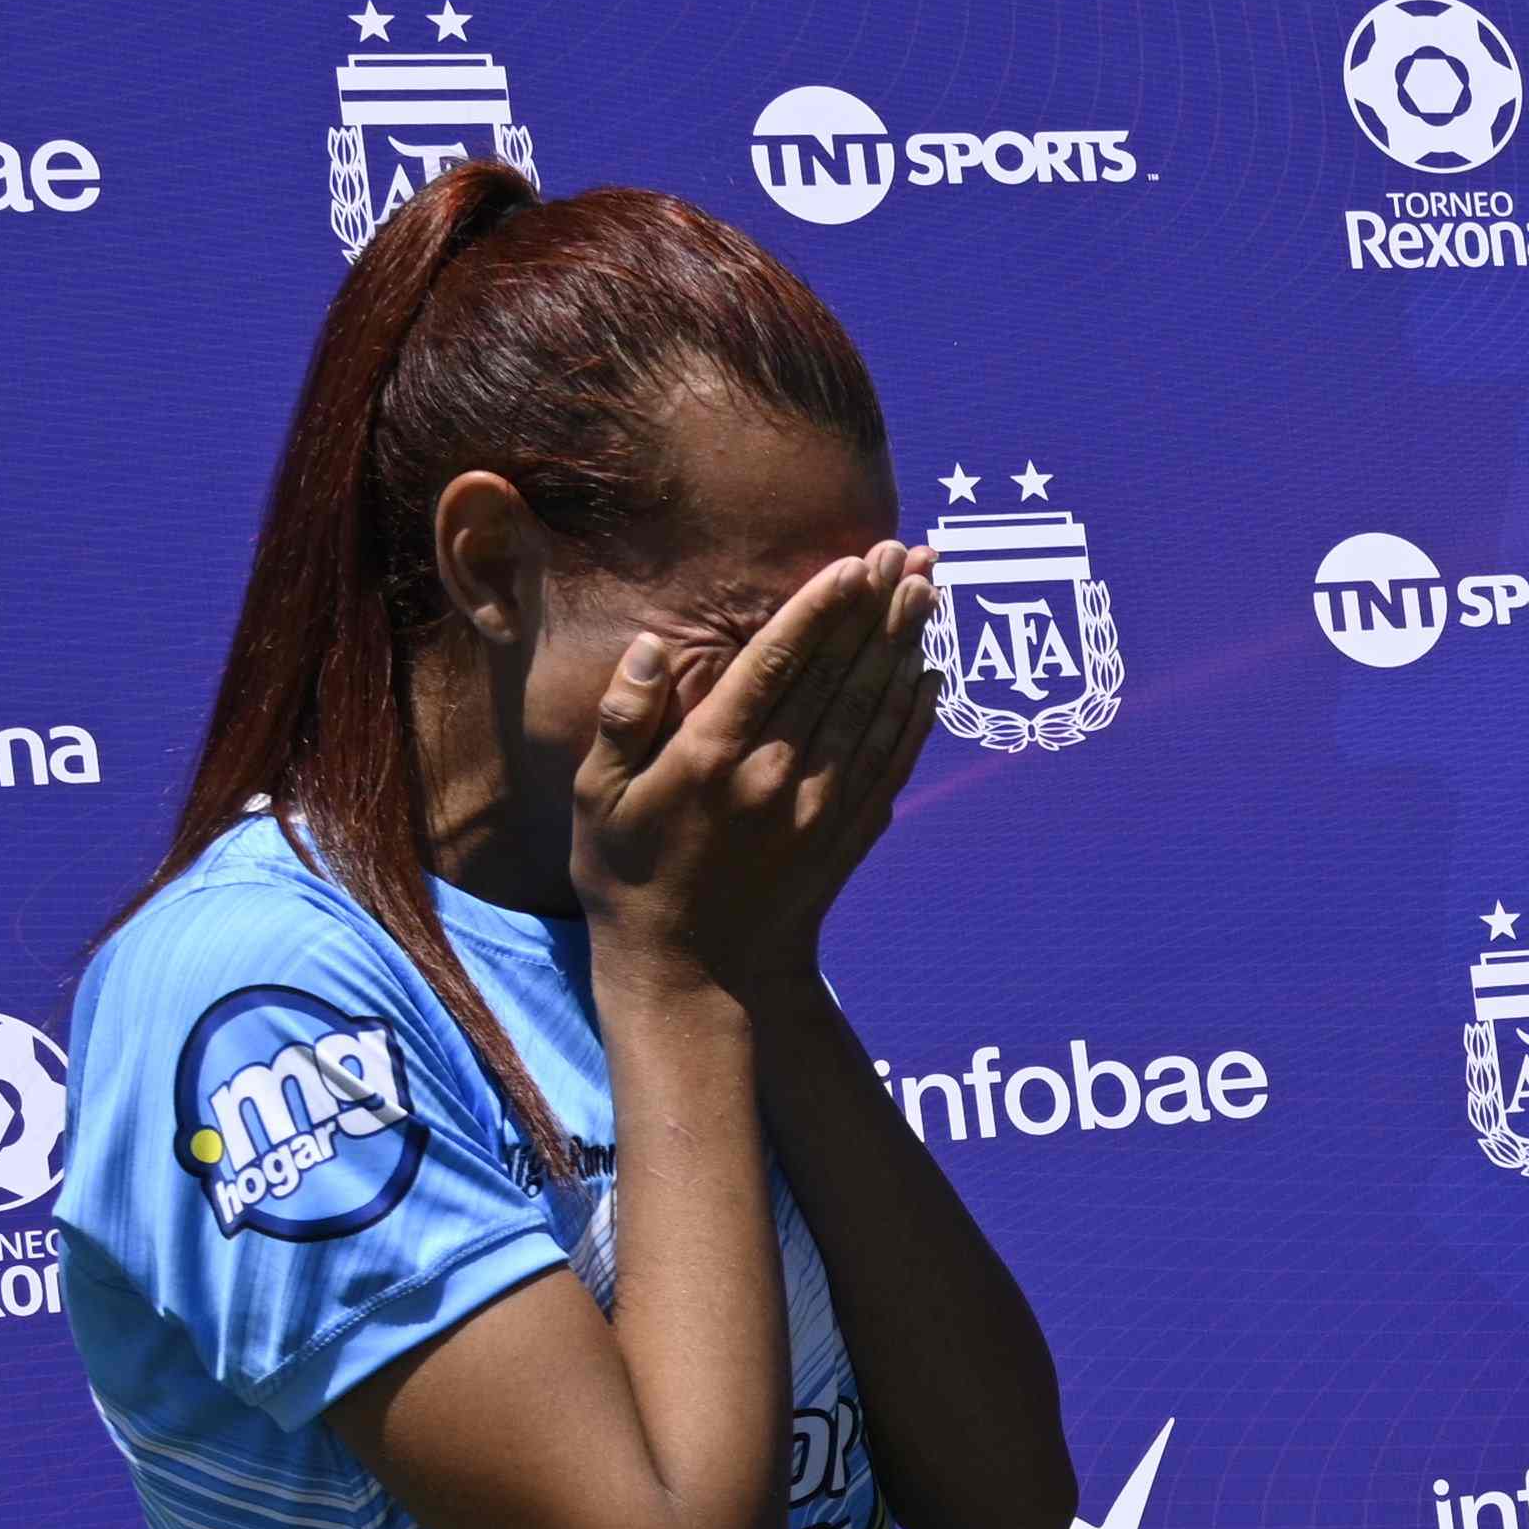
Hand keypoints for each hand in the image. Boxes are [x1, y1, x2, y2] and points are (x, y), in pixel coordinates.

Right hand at [577, 542, 933, 996]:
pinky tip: (931, 673)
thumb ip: (622, 719)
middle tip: (905, 549)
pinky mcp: (847, 835)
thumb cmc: (630, 881)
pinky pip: (891, 761)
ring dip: (906, 645)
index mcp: (713, 755)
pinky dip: (915, 713)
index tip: (854, 560)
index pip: (779, 661)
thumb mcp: (598, 799)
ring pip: (875, 709)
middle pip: (840, 673)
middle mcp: (777, 776)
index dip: (821, 606)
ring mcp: (821, 807)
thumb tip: (651, 648)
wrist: (697, 979)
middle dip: (876, 605)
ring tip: (929, 588)